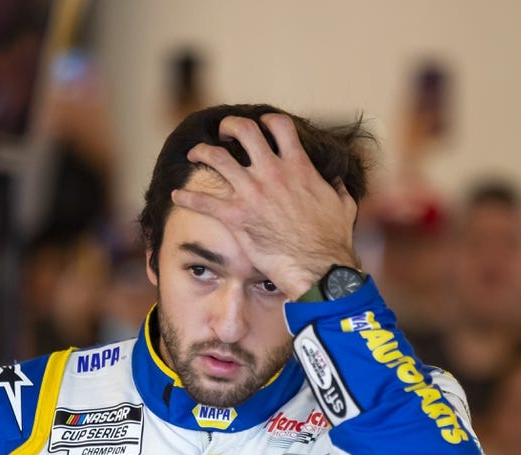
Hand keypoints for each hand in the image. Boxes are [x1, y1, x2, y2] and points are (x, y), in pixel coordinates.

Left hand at [171, 113, 359, 299]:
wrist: (320, 268)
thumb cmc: (333, 241)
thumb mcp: (343, 205)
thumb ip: (338, 186)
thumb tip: (338, 179)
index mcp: (299, 166)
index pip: (278, 125)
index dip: (265, 121)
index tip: (259, 127)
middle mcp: (272, 172)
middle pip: (243, 131)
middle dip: (228, 127)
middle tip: (222, 133)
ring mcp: (252, 193)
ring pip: (216, 158)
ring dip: (201, 152)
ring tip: (194, 154)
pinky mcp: (237, 217)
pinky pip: (203, 201)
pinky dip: (186, 197)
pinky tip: (176, 196)